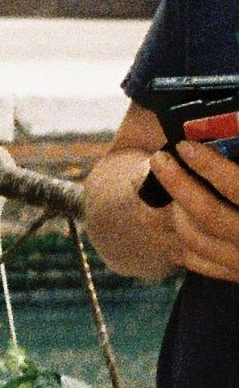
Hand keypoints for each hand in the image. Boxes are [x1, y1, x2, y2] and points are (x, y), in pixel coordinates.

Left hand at [152, 140, 238, 284]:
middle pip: (210, 216)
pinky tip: (170, 217)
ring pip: (199, 241)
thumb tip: (234, 124)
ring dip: (172, 212)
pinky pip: (202, 263)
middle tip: (159, 159)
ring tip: (157, 184)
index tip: (186, 145)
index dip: (211, 166)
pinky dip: (181, 239)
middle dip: (179, 186)